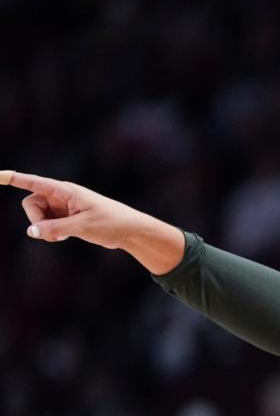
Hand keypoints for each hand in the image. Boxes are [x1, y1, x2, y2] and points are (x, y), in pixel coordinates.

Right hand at [1, 170, 146, 247]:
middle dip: (35, 219)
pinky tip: (65, 237)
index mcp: (65, 190)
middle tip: (54, 233)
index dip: (13, 178)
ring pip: (37, 216)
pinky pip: (46, 225)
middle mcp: (60, 196)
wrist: (130, 231)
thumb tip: (30, 231)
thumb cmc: (111, 223)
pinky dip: (50, 233)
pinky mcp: (65, 218)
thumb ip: (55, 228)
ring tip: (64, 236)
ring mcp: (62, 207)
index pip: (33, 182)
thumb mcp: (83, 226)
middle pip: (30, 204)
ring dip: (44, 228)